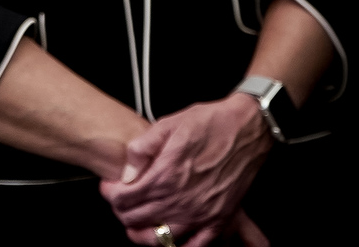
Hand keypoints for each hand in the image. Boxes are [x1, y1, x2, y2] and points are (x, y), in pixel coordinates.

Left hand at [104, 93, 271, 245]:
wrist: (248, 128)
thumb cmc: (213, 123)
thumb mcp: (169, 123)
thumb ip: (141, 148)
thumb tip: (126, 171)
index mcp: (165, 175)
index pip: (123, 198)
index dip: (110, 193)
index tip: (111, 186)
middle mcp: (180, 199)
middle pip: (135, 220)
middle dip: (122, 211)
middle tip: (124, 200)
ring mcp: (199, 213)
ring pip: (158, 240)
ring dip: (142, 232)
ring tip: (139, 221)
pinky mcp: (218, 219)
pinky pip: (195, 246)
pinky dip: (180, 246)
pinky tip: (172, 238)